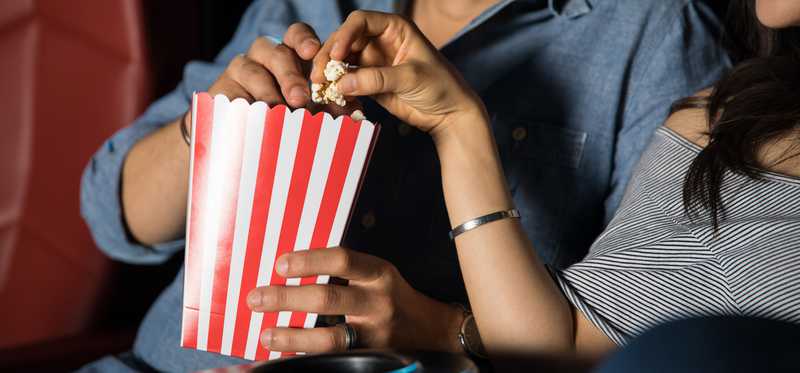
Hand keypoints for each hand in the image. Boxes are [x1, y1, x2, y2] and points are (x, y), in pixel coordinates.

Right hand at [206, 22, 357, 114]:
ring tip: (280, 113)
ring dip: (268, 93)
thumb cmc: (287, 119)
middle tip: (301, 99)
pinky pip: (232, 94)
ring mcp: (241, 70)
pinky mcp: (222, 89)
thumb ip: (330, 109)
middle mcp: (265, 56)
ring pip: (252, 71)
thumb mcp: (312, 111)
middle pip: (276, 53)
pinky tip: (256, 120)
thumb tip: (355, 116)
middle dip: (290, 75)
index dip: (304, 40)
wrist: (246, 139)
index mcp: (290, 55)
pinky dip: (245, 106)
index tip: (313, 52)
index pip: (296, 35)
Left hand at [246, 247, 464, 353]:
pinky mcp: (372, 357)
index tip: (280, 264)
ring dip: (292, 336)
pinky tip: (287, 351)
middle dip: (287, 298)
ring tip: (266, 334)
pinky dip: (307, 354)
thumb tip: (290, 267)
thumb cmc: (394, 297)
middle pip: (328, 298)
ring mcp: (376, 334)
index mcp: (379, 273)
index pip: (342, 260)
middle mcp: (379, 302)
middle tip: (256, 298)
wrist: (434, 331)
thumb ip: (346, 270)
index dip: (309, 260)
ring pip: (330, 338)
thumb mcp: (378, 274)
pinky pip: (334, 358)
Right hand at [310, 10, 486, 138]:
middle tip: (318, 76)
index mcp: (394, 28)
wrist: (449, 114)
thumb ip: (377, 79)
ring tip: (318, 88)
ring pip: (341, 61)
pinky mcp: (369, 82)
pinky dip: (337, 88)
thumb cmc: (440, 87)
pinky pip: (346, 81)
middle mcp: (380, 41)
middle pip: (344, 41)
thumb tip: (341, 83)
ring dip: (328, 73)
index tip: (335, 55)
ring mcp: (373, 62)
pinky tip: (330, 98)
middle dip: (328, 56)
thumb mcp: (411, 78)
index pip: (361, 21)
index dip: (344, 35)